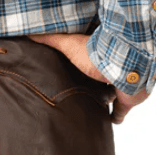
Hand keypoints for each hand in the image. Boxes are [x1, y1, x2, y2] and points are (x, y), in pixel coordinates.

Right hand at [27, 32, 148, 124]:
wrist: (126, 66)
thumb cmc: (98, 54)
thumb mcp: (69, 44)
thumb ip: (51, 40)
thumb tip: (30, 32)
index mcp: (96, 56)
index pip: (85, 60)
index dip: (79, 63)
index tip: (71, 69)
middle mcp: (108, 70)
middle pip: (97, 79)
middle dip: (90, 84)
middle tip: (78, 93)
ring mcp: (118, 85)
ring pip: (108, 94)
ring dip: (102, 100)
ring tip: (89, 109)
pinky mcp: (125, 100)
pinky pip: (120, 111)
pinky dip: (116, 116)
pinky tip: (109, 122)